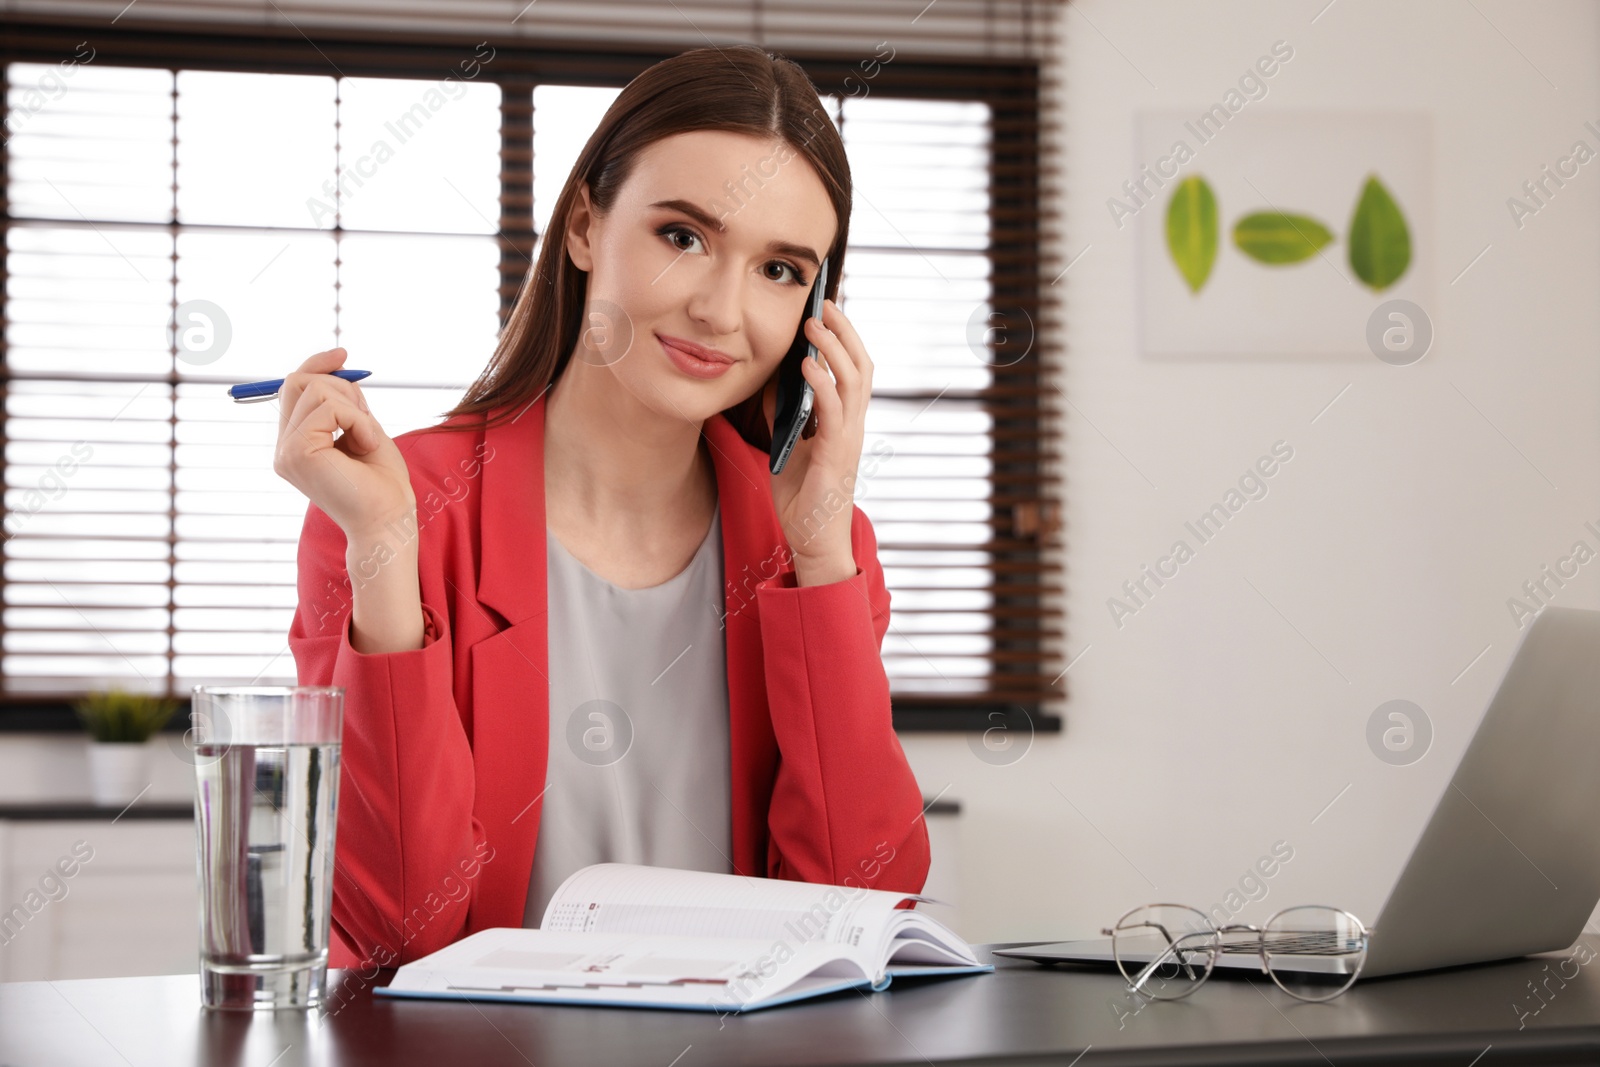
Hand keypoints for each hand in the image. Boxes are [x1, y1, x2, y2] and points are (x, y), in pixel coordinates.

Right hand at [272, 348, 414, 538]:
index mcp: (295, 443)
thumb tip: (336, 364)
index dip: (316, 365)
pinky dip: (357, 420)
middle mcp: (283, 448)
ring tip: (367, 439)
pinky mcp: (297, 454)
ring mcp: (286, 452)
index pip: (292, 388)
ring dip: (354, 408)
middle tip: (366, 417)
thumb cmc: (382, 482)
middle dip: (340, 386)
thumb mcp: (363, 428)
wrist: (389, 519)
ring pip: (316, 391)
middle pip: (297, 381)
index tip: (343, 353)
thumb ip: (344, 402)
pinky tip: (365, 445)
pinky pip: (329, 408)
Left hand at [769, 299, 872, 585]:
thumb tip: (772, 380)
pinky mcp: (836, 455)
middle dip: (845, 332)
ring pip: (853, 381)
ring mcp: (848, 439)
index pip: (854, 370)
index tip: (828, 309)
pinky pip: (834, 412)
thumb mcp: (789, 446)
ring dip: (834, 348)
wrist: (813, 542)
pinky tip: (806, 365)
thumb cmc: (804, 497)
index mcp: (845, 422)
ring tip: (815, 324)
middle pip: (861, 366)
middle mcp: (853, 426)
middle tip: (825, 302)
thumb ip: (785, 414)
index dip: (845, 338)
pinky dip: (822, 384)